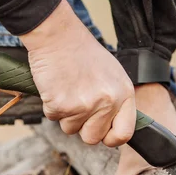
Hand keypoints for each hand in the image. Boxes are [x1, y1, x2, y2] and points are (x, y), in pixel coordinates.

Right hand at [20, 0, 135, 146]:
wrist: (58, 36)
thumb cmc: (83, 53)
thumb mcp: (112, 74)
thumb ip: (116, 100)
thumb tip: (113, 126)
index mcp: (124, 94)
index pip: (125, 133)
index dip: (111, 138)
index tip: (102, 133)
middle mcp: (107, 102)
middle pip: (93, 138)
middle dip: (83, 126)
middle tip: (77, 104)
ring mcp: (85, 105)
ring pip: (71, 129)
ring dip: (65, 115)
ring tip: (67, 89)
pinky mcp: (62, 105)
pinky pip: (54, 118)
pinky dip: (51, 106)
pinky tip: (56, 86)